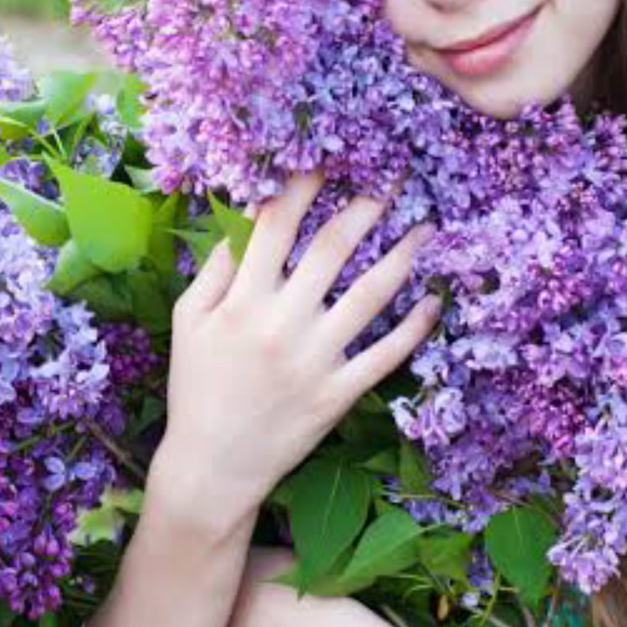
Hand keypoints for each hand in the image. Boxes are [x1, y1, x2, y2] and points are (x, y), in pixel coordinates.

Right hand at [156, 174, 442, 530]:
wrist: (209, 470)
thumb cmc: (197, 387)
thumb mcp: (191, 322)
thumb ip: (218, 267)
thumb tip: (248, 213)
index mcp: (242, 301)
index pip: (278, 226)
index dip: (307, 185)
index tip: (334, 156)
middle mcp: (281, 324)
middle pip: (333, 248)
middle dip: (367, 205)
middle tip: (395, 176)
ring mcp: (313, 360)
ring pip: (370, 295)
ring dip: (403, 255)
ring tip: (428, 226)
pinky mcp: (335, 395)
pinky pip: (384, 355)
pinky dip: (414, 327)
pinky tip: (434, 299)